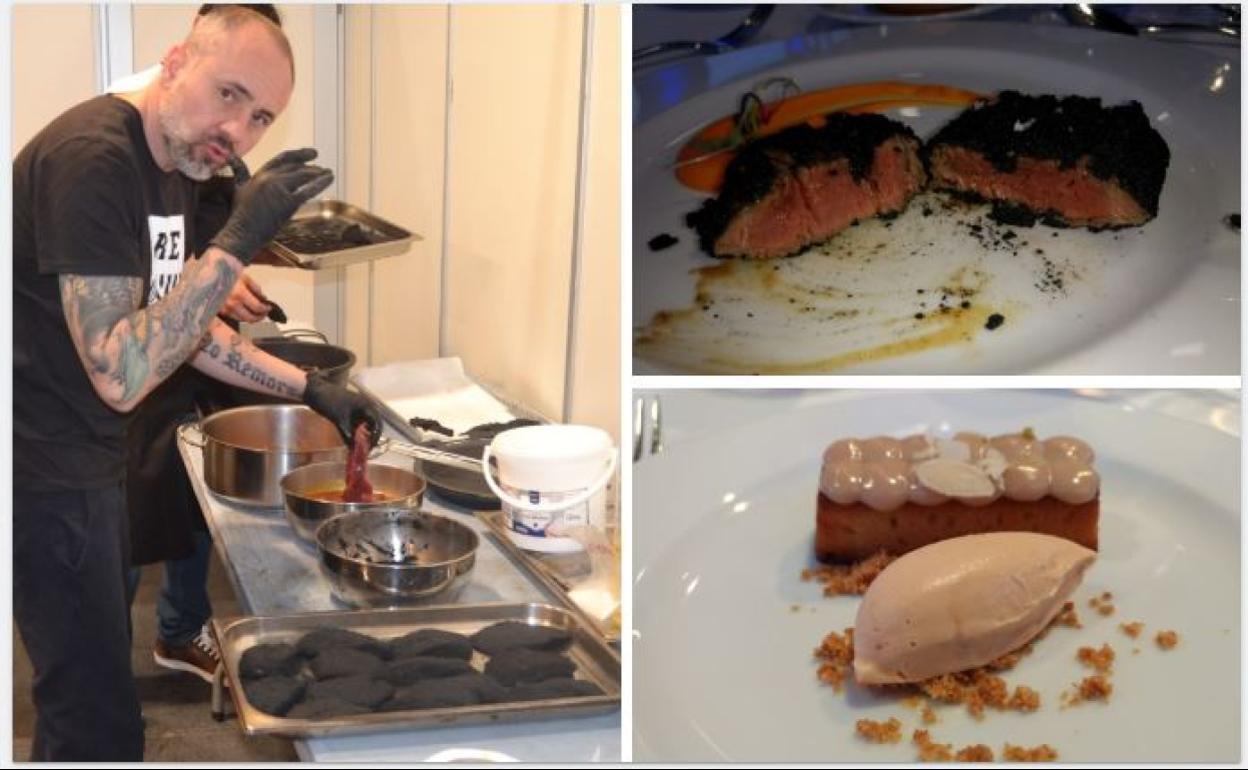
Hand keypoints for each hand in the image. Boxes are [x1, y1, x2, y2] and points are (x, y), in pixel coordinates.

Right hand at [208, 148, 333, 264]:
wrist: (242, 233)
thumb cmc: (240, 215)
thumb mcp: (238, 188)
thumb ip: (240, 172)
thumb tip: (232, 157)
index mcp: (260, 174)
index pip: (282, 159)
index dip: (298, 154)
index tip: (311, 153)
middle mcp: (269, 178)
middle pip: (295, 167)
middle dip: (310, 165)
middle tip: (322, 167)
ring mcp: (279, 189)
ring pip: (303, 175)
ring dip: (318, 173)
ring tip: (328, 173)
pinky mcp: (287, 202)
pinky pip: (308, 190)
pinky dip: (320, 183)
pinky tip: (330, 179)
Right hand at [219, 274, 270, 322]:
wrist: (208, 274)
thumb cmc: (227, 273)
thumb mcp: (244, 277)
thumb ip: (255, 288)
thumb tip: (263, 299)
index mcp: (240, 293)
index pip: (257, 307)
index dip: (265, 309)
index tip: (269, 307)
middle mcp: (232, 304)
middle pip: (250, 318)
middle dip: (260, 317)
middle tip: (264, 313)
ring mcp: (224, 309)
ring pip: (242, 320)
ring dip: (251, 318)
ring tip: (256, 313)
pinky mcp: (219, 311)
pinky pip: (233, 317)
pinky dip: (241, 316)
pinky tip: (244, 311)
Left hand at [302, 370, 381, 446]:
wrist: (315, 391)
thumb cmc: (329, 402)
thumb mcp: (339, 420)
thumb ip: (347, 435)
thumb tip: (353, 449)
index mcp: (366, 405)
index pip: (376, 423)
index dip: (375, 436)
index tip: (370, 447)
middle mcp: (366, 405)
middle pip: (374, 423)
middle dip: (371, 436)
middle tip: (367, 448)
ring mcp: (359, 406)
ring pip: (366, 423)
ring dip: (363, 434)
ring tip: (359, 445)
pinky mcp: (352, 409)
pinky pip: (358, 421)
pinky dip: (356, 430)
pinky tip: (352, 438)